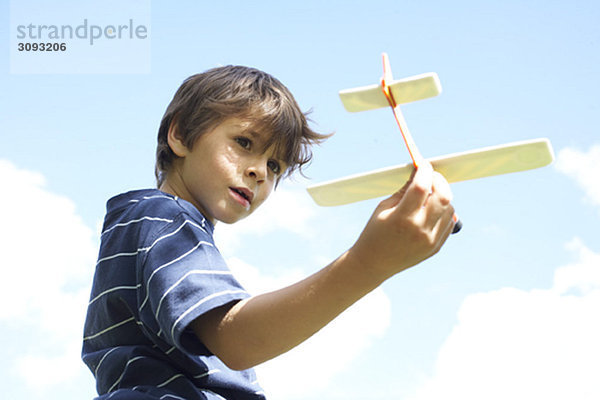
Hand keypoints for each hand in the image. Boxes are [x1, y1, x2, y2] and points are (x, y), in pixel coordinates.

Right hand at [349, 162, 454, 280]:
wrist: (373, 264)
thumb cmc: (375, 232)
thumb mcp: (384, 207)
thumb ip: (404, 190)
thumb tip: (418, 172)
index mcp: (402, 218)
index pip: (421, 186)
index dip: (424, 170)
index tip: (423, 164)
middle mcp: (420, 230)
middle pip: (444, 196)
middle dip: (439, 181)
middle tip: (431, 176)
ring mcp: (430, 240)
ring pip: (450, 209)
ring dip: (441, 197)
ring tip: (427, 197)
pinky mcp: (436, 247)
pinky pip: (449, 223)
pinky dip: (444, 212)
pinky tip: (430, 211)